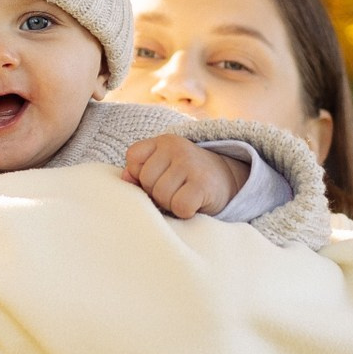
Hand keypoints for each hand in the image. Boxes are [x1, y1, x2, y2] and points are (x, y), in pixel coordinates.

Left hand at [123, 134, 244, 218]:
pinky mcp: (203, 183)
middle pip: (147, 180)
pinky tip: (193, 205)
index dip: (140, 175)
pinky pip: (179, 206)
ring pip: (161, 195)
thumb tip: (124, 178)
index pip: (133, 158)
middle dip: (156, 193)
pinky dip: (184, 212)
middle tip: (175, 191)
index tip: (158, 179)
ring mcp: (191, 164)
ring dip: (170, 204)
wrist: (227, 181)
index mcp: (164, 141)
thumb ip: (139, 171)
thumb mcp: (163, 168)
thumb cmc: (186, 178)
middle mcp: (177, 147)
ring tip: (183, 196)